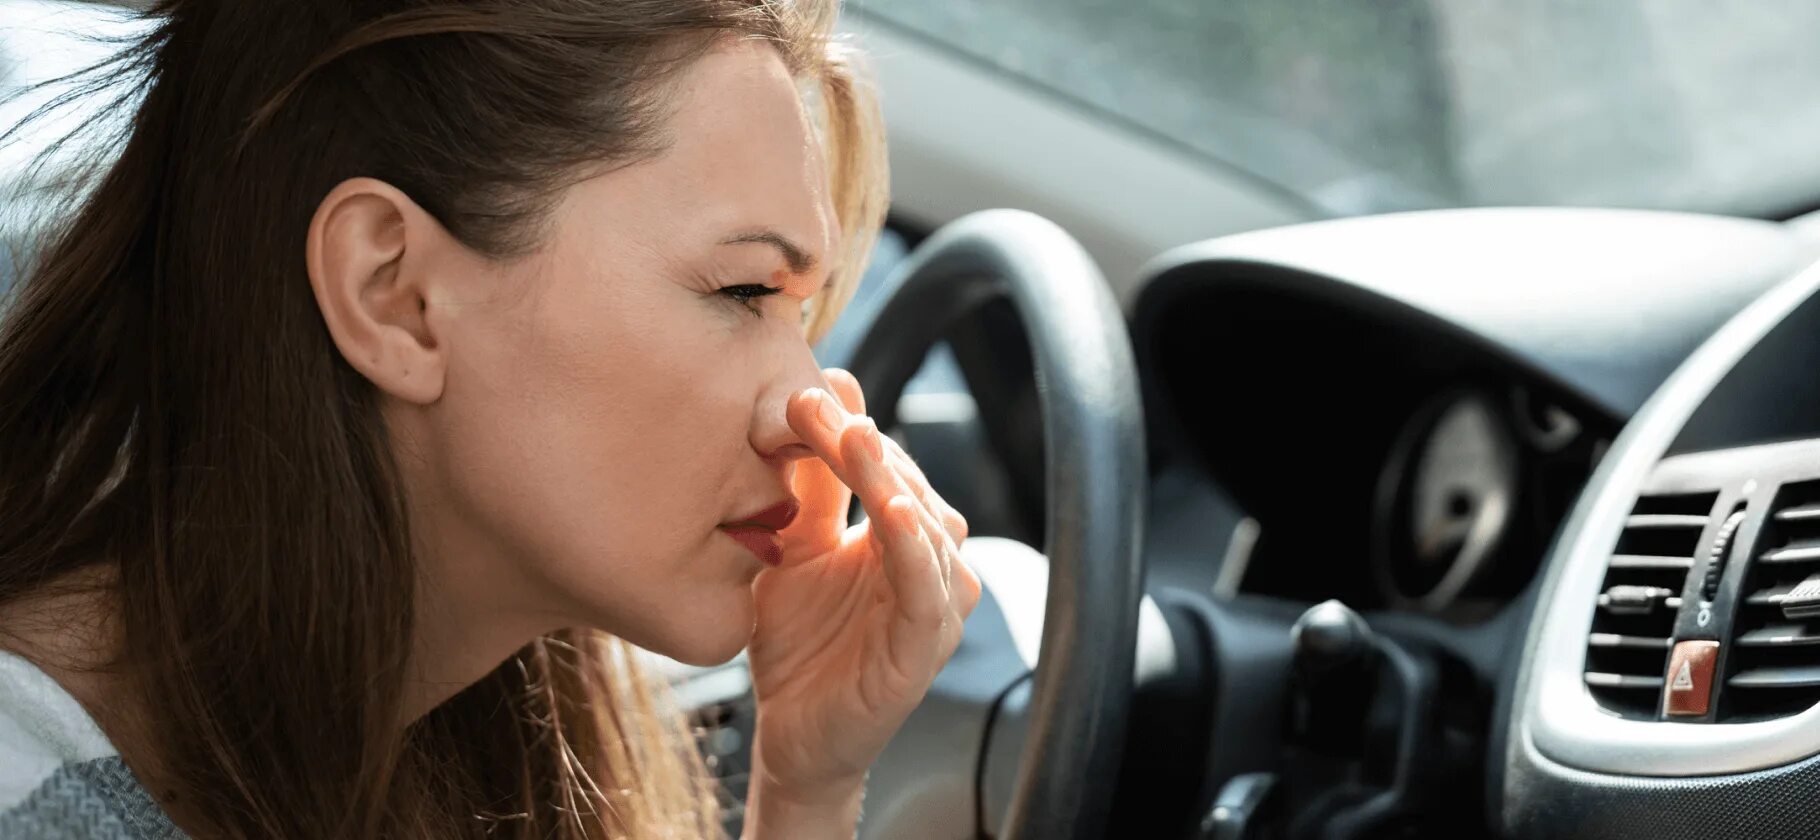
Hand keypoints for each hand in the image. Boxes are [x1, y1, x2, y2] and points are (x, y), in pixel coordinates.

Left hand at [742, 369, 980, 836]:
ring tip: (855, 439)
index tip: (806, 389)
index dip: (848, 426)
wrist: (788, 736)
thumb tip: (813, 391)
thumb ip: (806, 486)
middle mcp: (929, 564)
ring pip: (925, 526)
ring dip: (890, 479)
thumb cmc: (797, 644)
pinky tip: (898, 514)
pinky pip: (928, 593)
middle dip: (863, 443)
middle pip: (907, 484)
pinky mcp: (924, 650)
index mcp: (901, 535)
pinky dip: (917, 550)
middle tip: (817, 403)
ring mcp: (933, 607)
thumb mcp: (791, 548)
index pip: (885, 465)